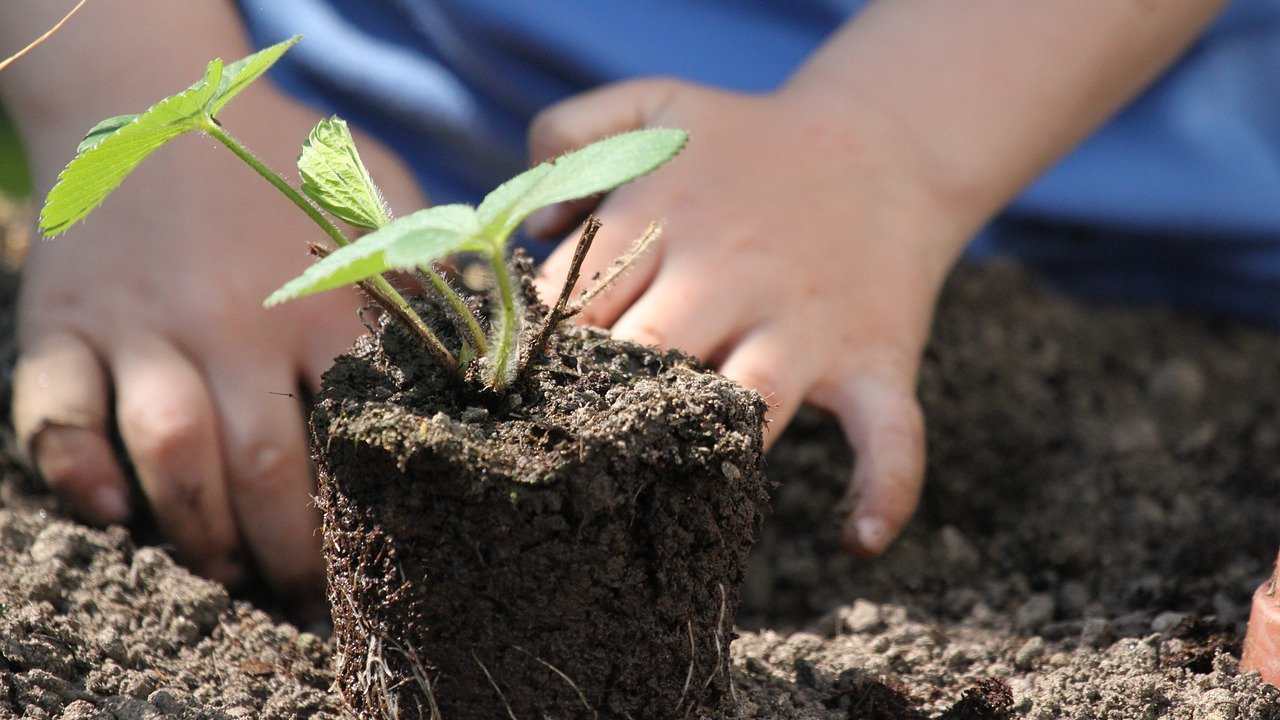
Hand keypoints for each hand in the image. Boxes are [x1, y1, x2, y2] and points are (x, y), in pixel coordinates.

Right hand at [11, 93, 423, 607]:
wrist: (146, 93)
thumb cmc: (276, 158)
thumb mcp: (367, 190)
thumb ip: (421, 260)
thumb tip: (490, 329)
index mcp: (317, 299)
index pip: (354, 431)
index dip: (368, 514)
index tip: (380, 561)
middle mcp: (231, 320)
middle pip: (263, 466)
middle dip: (287, 553)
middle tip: (302, 597)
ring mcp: (142, 323)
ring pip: (170, 454)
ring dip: (198, 532)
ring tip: (226, 572)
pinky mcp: (65, 322)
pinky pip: (55, 413)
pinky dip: (75, 472)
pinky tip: (113, 513)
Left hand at [530, 79, 971, 555]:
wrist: (885, 142)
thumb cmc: (750, 142)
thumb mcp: (654, 105)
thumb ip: (569, 133)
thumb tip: (532, 230)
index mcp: (667, 220)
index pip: (576, 301)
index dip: (538, 351)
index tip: (513, 391)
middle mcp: (730, 277)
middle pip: (645, 356)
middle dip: (601, 405)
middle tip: (565, 450)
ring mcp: (805, 325)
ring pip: (746, 404)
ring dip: (705, 450)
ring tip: (664, 495)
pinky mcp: (874, 360)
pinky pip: (890, 435)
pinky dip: (886, 489)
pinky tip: (857, 538)